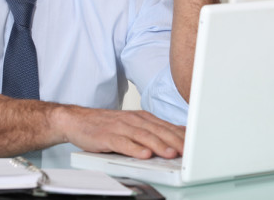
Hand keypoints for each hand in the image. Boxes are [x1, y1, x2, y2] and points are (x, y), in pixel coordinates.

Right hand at [59, 107, 185, 158]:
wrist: (78, 120)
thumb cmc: (107, 125)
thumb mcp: (134, 123)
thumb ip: (154, 129)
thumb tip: (179, 132)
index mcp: (143, 118)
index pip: (166, 127)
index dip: (181, 136)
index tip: (195, 145)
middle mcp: (134, 120)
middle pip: (158, 131)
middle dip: (175, 142)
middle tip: (188, 151)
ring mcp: (121, 127)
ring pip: (144, 137)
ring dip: (158, 145)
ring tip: (170, 154)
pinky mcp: (108, 137)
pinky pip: (123, 143)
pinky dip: (134, 149)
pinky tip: (143, 155)